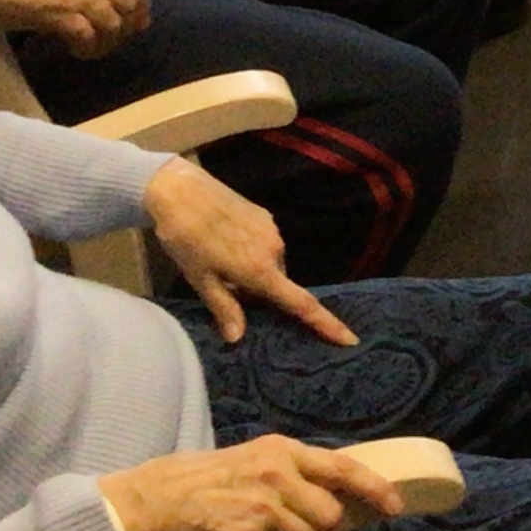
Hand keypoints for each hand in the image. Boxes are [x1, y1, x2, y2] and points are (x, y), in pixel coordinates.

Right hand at [0, 0, 149, 54]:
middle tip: (115, 39)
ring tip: (94, 48)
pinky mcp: (65, 12)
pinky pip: (90, 37)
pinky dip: (88, 48)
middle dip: (127, 24)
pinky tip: (77, 52)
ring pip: (115, 23)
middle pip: (130, 2)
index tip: (137, 15)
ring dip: (108, 41)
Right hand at [99, 435, 402, 530]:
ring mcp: (260, 504)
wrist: (158, 499)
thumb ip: (293, 475)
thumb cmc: (209, 481)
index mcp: (283, 450)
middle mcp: (277, 472)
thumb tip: (333, 501)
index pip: (342, 467)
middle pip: (330, 516)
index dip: (373, 488)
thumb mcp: (256, 461)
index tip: (393, 507)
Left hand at [144, 158, 354, 345]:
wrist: (181, 191)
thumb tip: (238, 338)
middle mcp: (275, 250)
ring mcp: (272, 230)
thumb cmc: (186, 240)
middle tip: (226, 289)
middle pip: (279, 283)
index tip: (349, 339)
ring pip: (271, 263)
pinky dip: (252, 252)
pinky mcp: (265, 216)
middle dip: (261, 292)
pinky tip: (225, 242)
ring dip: (255, 271)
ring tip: (219, 261)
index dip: (326, 324)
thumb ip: (224, 308)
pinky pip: (266, 244)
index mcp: (261, 271)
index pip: (301, 304)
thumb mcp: (200, 279)